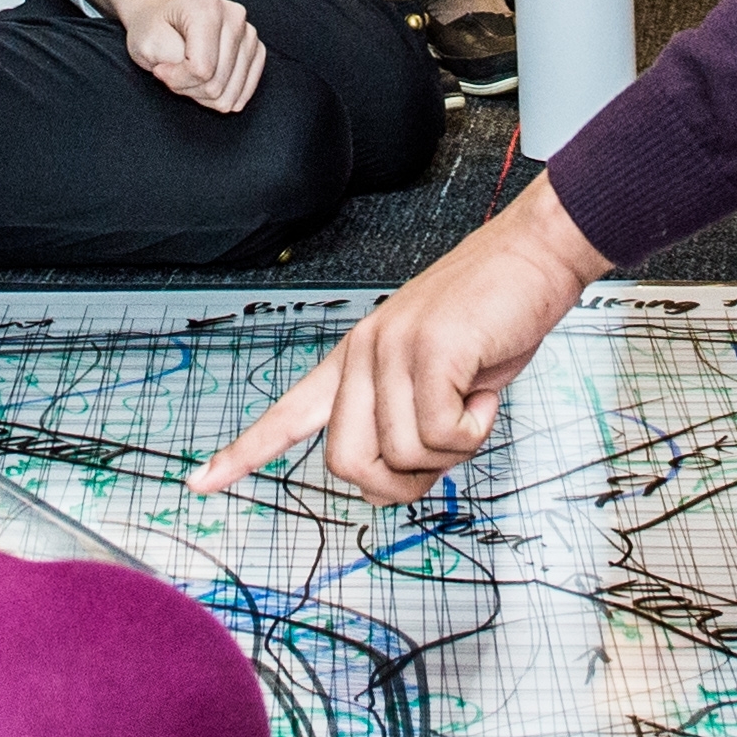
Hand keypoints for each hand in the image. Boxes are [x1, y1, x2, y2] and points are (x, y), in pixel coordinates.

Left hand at [120, 0, 269, 114]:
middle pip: (216, 84)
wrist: (165, 22)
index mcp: (207, 7)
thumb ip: (173, 61)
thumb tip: (204, 76)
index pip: (201, 69)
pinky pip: (241, 95)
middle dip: (188, 88)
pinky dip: (218, 97)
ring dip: (202, 95)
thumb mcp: (147, 44)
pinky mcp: (257, 51)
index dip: (176, 80)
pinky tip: (205, 80)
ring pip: (229, 94)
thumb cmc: (154, 32)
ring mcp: (250, 34)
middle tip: (173, 72)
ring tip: (188, 74)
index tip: (160, 68)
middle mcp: (235, 16)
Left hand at [191, 178, 607, 503]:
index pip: (289, 414)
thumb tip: (400, 477)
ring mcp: (391, 349)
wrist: (536, 255)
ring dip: (452, 450)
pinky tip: (484, 389)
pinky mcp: (429, 351)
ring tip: (472, 400)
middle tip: (445, 450)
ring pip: (401, 456)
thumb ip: (407, 420)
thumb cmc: (494, 317)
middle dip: (402, 481)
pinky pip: (442, 436)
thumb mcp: (439, 377)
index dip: (244, 453)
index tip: (200, 482)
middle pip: (347, 465)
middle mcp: (363, 354)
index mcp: (356, 359)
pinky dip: (475, 430)